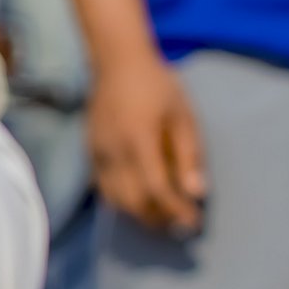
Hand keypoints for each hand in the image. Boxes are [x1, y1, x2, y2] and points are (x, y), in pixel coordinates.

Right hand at [89, 50, 204, 234]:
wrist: (117, 63)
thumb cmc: (158, 86)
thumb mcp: (183, 116)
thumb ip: (190, 156)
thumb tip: (198, 193)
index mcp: (139, 140)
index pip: (157, 189)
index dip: (176, 210)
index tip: (194, 222)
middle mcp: (114, 152)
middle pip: (133, 202)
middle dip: (159, 219)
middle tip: (182, 225)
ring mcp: (97, 154)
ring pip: (116, 201)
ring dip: (141, 215)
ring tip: (166, 218)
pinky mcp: (90, 154)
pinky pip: (104, 190)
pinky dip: (124, 203)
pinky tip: (143, 202)